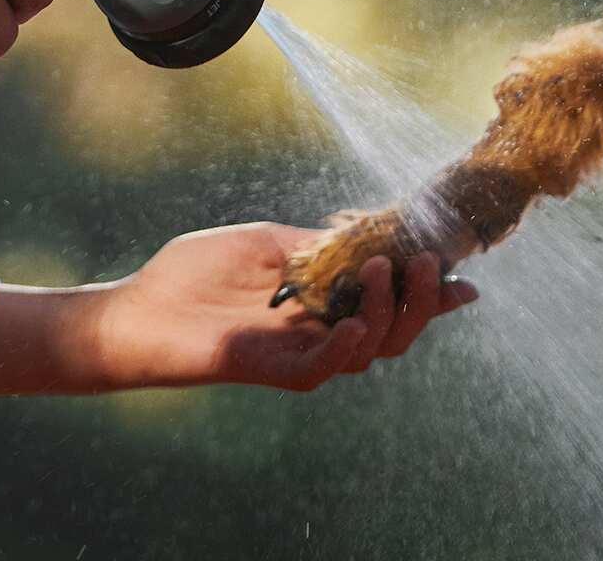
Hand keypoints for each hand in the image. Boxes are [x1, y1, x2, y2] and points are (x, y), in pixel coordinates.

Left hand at [0, 223, 478, 395]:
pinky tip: (354, 321)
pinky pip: (327, 368)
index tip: (464, 274)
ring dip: (390, 312)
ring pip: (372, 349)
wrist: (138, 310)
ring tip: (385, 270)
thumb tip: (373, 231)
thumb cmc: (193, 274)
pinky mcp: (276, 370)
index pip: (388, 299)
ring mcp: (302, 354)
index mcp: (324, 301)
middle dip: (422, 301)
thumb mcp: (267, 241)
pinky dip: (349, 345)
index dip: (429, 291)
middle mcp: (321, 331)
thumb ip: (319, 243)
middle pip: (395, 331)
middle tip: (426, 265)